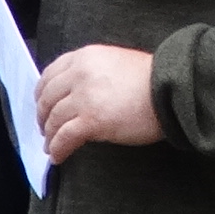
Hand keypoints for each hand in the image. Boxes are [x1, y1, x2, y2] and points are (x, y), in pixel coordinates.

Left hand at [36, 45, 159, 162]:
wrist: (173, 91)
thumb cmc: (152, 80)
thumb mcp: (115, 63)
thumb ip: (92, 72)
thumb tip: (75, 92)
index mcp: (85, 57)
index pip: (50, 75)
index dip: (42, 94)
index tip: (42, 104)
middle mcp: (79, 75)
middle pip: (48, 98)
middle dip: (43, 116)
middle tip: (44, 128)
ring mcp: (84, 98)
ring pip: (54, 119)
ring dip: (49, 135)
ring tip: (51, 145)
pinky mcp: (92, 121)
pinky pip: (64, 137)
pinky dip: (58, 148)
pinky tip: (57, 156)